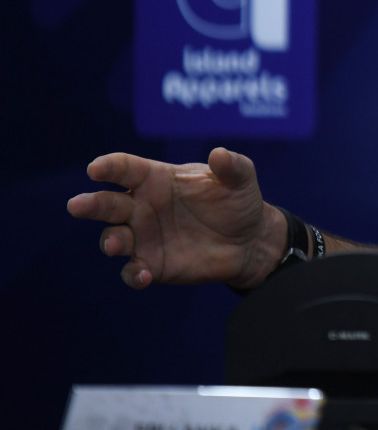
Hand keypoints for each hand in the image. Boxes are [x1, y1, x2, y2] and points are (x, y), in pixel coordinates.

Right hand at [66, 147, 283, 290]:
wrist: (250, 239)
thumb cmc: (238, 201)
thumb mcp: (241, 178)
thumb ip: (231, 166)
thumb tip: (219, 154)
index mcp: (157, 179)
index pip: (126, 169)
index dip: (109, 167)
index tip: (96, 168)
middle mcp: (142, 207)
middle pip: (108, 204)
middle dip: (91, 204)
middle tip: (77, 205)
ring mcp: (144, 237)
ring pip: (114, 238)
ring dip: (110, 241)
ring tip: (115, 243)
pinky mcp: (152, 264)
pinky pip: (133, 271)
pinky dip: (134, 274)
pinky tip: (144, 275)